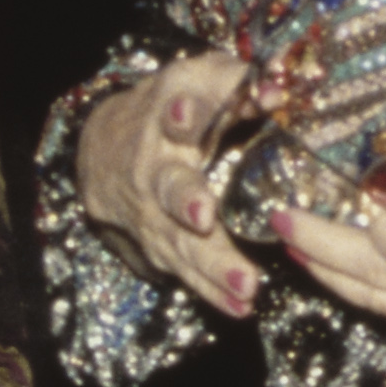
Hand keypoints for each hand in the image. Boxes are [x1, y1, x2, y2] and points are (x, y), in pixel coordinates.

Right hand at [75, 52, 262, 316]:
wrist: (107, 149)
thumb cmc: (175, 107)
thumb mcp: (198, 80)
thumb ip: (236, 82)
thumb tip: (279, 92)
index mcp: (169, 116)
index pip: (176, 109)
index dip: (183, 112)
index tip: (187, 114)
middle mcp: (155, 166)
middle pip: (170, 185)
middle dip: (185, 200)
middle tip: (203, 215)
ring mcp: (153, 212)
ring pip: (180, 239)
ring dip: (211, 264)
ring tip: (246, 283)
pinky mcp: (158, 244)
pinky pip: (184, 269)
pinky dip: (211, 290)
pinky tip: (239, 306)